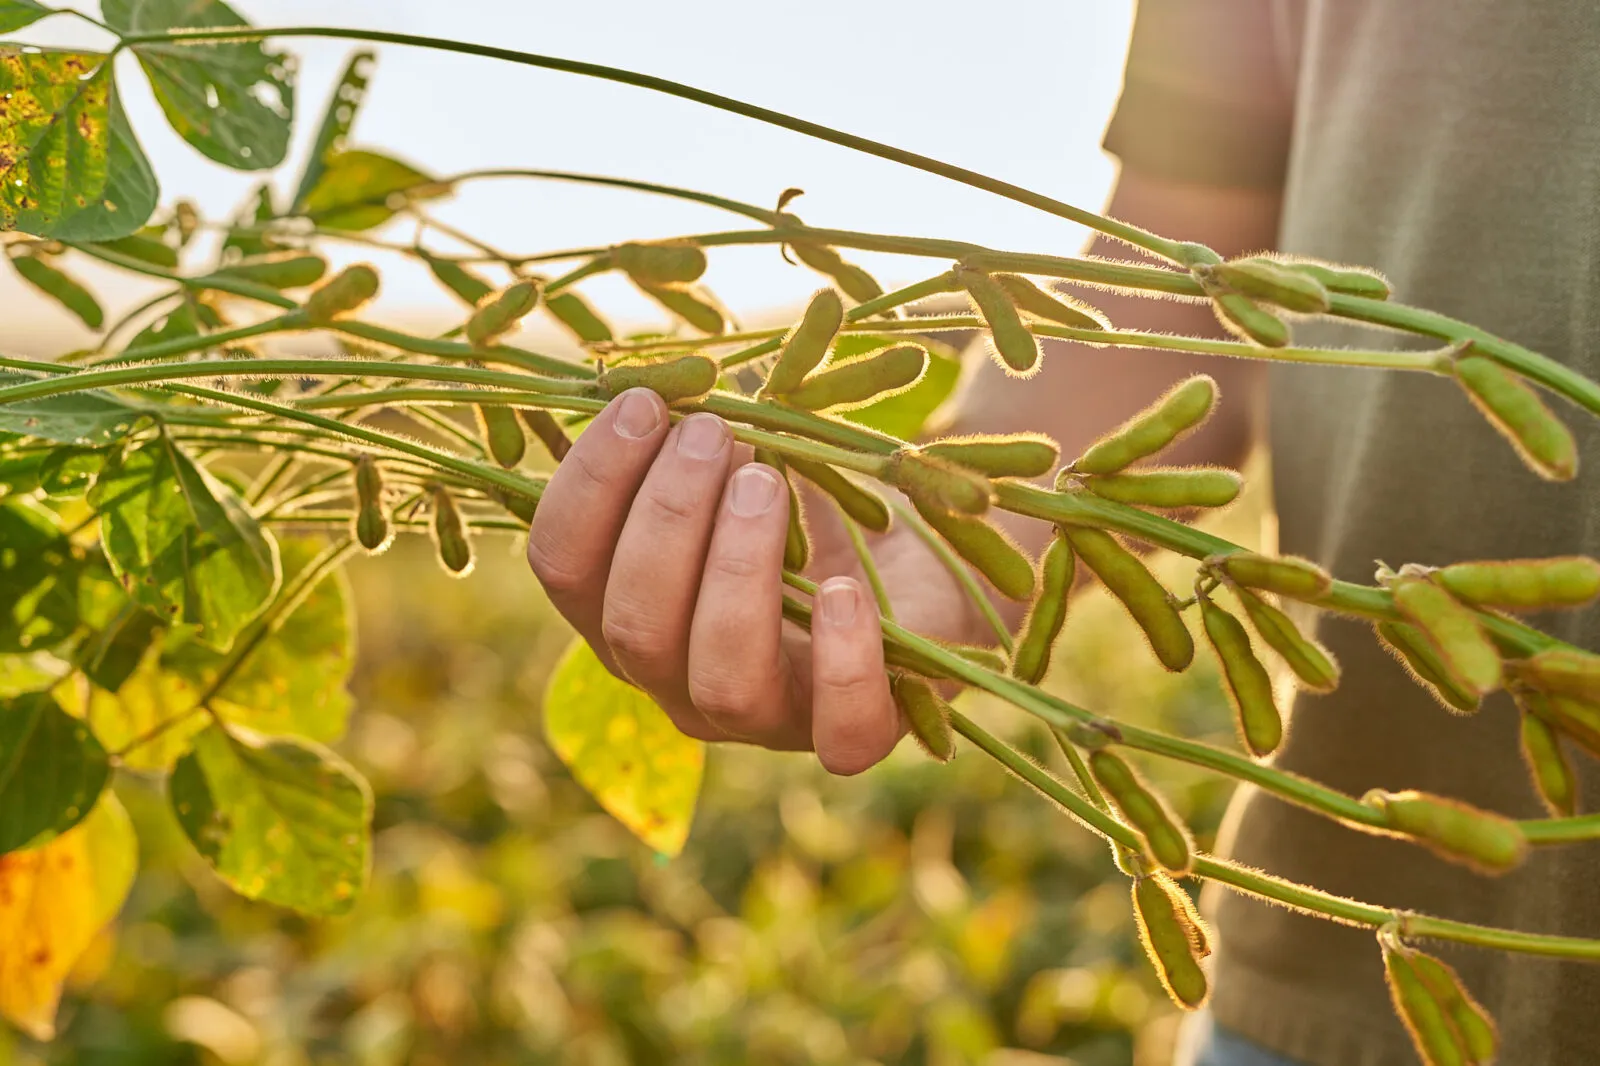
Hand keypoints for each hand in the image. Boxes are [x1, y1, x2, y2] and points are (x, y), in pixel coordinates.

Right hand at [527, 389, 976, 773]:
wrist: (925, 566)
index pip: (566, 568)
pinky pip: (842, 732)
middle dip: (666, 518)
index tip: (644, 403)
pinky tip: (846, 591)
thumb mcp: (742, 461)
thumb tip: (662, 378)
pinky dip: (843, 660)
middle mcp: (677, 680)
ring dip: (735, 570)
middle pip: (634, 627)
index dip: (589, 484)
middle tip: (714, 434)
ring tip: (766, 481)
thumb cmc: (811, 507)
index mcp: (627, 613)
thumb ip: (691, 436)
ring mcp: (764, 720)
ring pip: (721, 681)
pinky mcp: (855, 734)